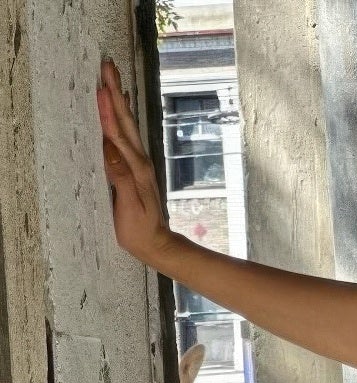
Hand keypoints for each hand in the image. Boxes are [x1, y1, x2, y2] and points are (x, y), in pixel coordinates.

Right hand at [96, 57, 172, 267]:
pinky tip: (122, 111)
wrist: (158, 244)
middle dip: (115, 93)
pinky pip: (128, 137)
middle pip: (125, 121)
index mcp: (135, 167)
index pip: (117, 133)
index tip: (101, 86)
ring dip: (119, 101)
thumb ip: (121, 176)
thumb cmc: (140, 230)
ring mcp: (139, 164)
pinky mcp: (137, 168)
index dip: (108, 109)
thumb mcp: (129, 205)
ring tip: (113, 80)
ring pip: (128, 126)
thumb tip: (110, 148)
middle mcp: (139, 161)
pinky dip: (123, 120)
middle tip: (108, 67)